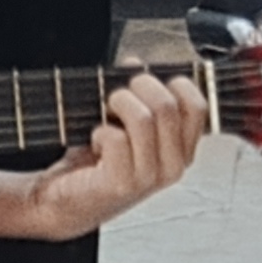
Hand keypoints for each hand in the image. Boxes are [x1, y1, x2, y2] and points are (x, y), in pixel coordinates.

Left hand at [18, 68, 207, 239]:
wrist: (64, 200)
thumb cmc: (97, 162)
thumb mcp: (123, 124)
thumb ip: (135, 94)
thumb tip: (134, 63)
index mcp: (181, 149)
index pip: (197, 106)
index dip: (172, 83)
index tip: (146, 83)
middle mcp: (173, 165)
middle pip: (168, 106)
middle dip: (137, 86)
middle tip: (117, 94)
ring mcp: (150, 177)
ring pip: (143, 119)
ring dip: (116, 105)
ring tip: (105, 115)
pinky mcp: (123, 183)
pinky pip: (115, 138)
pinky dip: (99, 131)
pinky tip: (95, 143)